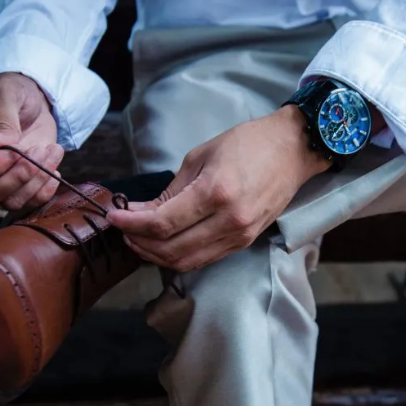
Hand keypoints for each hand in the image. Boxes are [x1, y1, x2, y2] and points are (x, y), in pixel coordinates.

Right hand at [0, 72, 63, 209]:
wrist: (31, 101)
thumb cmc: (10, 92)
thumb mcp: (5, 95)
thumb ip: (2, 119)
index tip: (12, 150)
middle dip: (17, 178)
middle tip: (37, 150)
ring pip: (10, 202)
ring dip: (36, 181)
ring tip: (50, 149)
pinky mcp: (21, 185)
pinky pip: (31, 202)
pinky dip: (47, 188)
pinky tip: (54, 165)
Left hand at [108, 105, 330, 271]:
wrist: (293, 150)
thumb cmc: (248, 144)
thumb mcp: (201, 156)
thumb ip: (171, 190)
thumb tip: (141, 212)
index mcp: (216, 192)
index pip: (162, 223)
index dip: (130, 225)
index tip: (113, 217)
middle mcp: (229, 220)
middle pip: (171, 249)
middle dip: (139, 243)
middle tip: (123, 230)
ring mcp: (239, 235)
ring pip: (186, 262)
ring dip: (156, 255)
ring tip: (139, 239)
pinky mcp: (245, 242)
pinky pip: (204, 259)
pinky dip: (179, 256)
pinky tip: (165, 243)